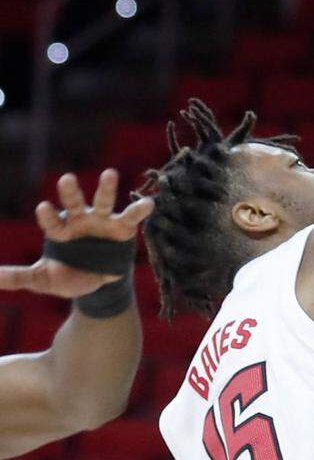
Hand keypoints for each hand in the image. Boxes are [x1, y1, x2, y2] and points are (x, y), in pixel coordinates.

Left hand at [0, 170, 152, 297]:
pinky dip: (140, 209)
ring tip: (109, 173)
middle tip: (66, 179)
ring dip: (106, 189)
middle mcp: (79, 221)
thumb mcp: (43, 280)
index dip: (48, 215)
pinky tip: (148, 203)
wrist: (98, 286)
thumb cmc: (68, 277)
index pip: (52, 222)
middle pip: (74, 203)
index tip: (42, 207)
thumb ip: (19, 277)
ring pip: (103, 202)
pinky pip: (131, 217)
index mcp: (60, 232)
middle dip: (70, 192)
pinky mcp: (122, 228)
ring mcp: (101, 222)